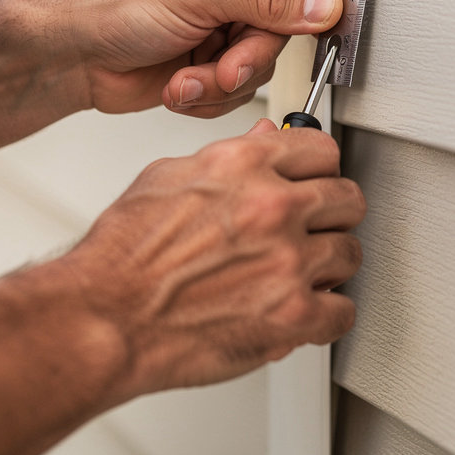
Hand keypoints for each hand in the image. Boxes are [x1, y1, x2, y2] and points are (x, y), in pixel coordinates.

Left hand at [49, 0, 341, 116]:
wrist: (67, 59)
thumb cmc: (106, 5)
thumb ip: (269, 1)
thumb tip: (322, 3)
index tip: (323, 19)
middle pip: (281, 16)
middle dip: (252, 51)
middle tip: (231, 64)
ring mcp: (217, 19)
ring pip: (262, 56)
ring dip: (227, 77)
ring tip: (191, 77)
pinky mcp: (209, 58)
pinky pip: (240, 82)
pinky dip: (212, 92)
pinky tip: (181, 85)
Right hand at [62, 120, 364, 398]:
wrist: (104, 317)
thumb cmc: (123, 255)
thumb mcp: (169, 177)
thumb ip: (229, 156)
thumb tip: (265, 137)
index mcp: (245, 165)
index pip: (323, 150)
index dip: (321, 169)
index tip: (317, 181)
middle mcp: (273, 206)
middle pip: (348, 199)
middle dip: (333, 214)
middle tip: (317, 228)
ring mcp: (287, 261)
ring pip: (350, 253)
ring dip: (330, 265)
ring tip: (303, 272)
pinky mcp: (291, 316)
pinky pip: (343, 312)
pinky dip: (327, 316)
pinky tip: (306, 311)